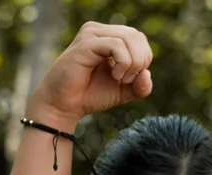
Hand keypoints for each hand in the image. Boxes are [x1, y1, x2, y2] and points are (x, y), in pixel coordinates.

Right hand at [27, 22, 153, 129]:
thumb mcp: (123, 92)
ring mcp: (91, 35)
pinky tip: (115, 76)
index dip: (143, 59)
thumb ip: (141, 86)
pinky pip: (116, 45)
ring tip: (120, 79)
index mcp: (108, 38)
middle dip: (141, 61)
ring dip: (133, 63)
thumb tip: (147, 73)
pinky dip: (124, 63)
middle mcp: (99, 31)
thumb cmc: (90, 95)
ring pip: (129, 38)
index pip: (138, 38)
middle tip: (127, 80)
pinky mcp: (86, 44)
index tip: (131, 79)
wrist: (64, 105)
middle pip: (136, 36)